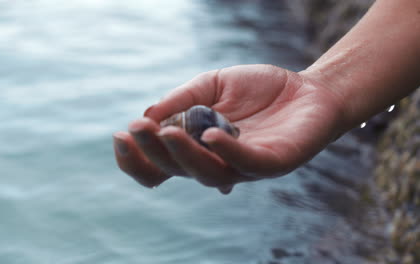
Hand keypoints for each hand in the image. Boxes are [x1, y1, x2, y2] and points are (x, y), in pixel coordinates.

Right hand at [113, 65, 344, 193]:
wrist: (309, 88)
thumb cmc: (259, 90)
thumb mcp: (212, 85)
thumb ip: (181, 99)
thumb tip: (147, 115)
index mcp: (198, 148)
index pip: (160, 165)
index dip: (136, 158)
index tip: (120, 135)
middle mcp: (216, 163)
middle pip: (176, 170)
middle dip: (151, 152)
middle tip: (135, 129)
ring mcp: (244, 167)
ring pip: (206, 173)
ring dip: (182, 155)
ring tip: (165, 132)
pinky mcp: (273, 162)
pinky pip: (246, 164)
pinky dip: (226, 152)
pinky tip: (210, 134)